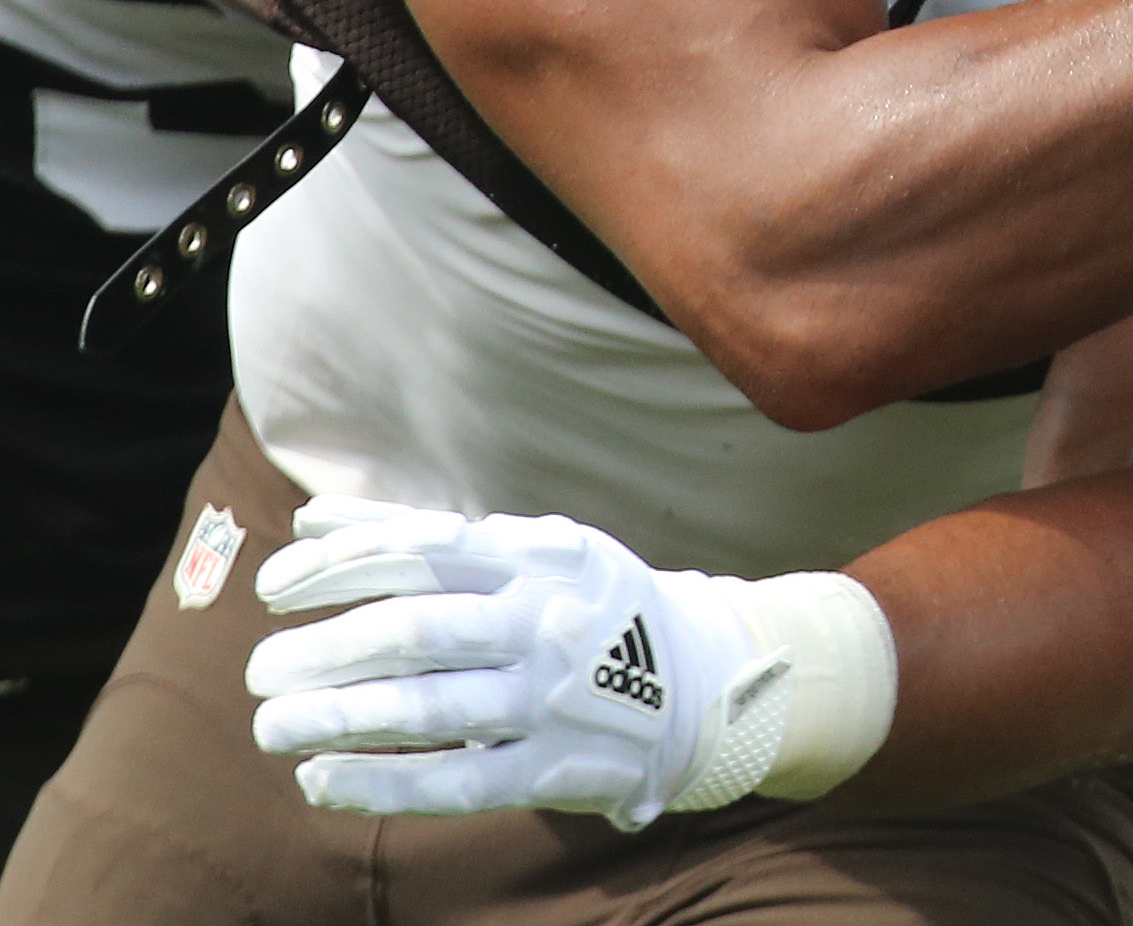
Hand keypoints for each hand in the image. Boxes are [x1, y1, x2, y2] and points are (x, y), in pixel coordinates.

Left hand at [247, 498, 802, 828]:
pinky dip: (379, 783)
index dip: (337, 565)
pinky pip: (455, 781)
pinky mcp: (553, 768)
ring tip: (271, 724)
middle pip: (416, 632)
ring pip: (428, 709)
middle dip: (324, 651)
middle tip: (261, 672)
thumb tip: (312, 517)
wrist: (702, 679)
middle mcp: (547, 620)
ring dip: (335, 718)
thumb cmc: (584, 604)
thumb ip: (421, 536)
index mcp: (539, 554)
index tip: (271, 586)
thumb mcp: (526, 550)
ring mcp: (552, 697)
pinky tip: (319, 779)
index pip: (422, 550)